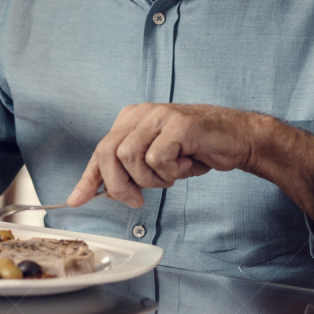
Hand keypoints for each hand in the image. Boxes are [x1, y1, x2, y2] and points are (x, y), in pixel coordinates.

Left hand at [67, 103, 313, 222]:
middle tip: (136, 200)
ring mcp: (159, 115)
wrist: (236, 138)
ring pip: (131, 158)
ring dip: (151, 179)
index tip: (76, 200)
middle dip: (118, 185)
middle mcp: (142, 112)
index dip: (88, 178)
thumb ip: (131, 171)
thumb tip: (102, 192)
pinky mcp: (178, 124)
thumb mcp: (157, 161)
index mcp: (132, 118)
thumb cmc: (197, 149)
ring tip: (172, 173)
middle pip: (109, 153)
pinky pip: (157, 159)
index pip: (101, 149)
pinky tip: (185, 164)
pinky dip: (170, 172)